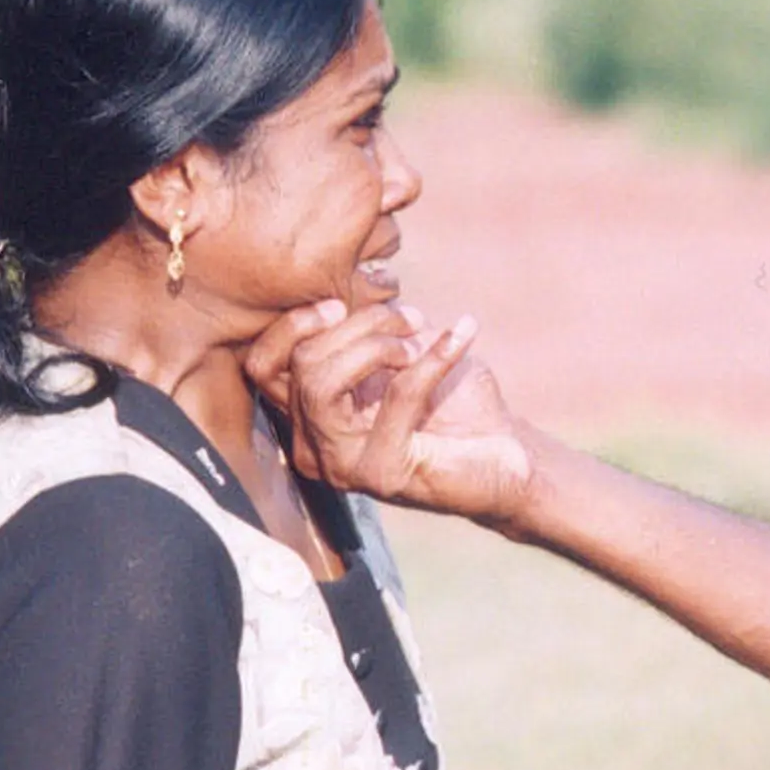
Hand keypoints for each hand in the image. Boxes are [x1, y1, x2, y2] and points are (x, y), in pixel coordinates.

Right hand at [245, 300, 534, 522]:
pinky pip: (397, 395)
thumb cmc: (454, 400)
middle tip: (409, 320)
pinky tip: (463, 336)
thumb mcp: (399, 350)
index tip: (340, 304)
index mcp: (307, 416)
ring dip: (380, 344)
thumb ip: (362, 330)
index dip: (294, 326)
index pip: (262, 367)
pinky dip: (433, 357)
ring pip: (323, 381)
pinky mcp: (381, 473)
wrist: (507, 454)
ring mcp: (341, 466)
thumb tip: (341, 296)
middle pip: (301, 363)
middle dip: (359, 324)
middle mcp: (312, 447)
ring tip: (421, 338)